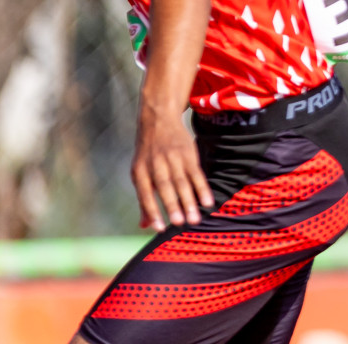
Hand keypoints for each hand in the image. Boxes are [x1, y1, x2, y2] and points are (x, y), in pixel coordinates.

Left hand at [131, 106, 213, 231]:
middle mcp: (156, 164)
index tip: (159, 228)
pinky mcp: (188, 153)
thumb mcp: (139, 172)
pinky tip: (208, 201)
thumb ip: (143, 199)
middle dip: (173, 206)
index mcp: (140, 171)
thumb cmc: (148, 153)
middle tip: (180, 223)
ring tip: (195, 218)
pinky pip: (196, 173)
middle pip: (165, 187)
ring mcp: (173, 158)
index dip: (152, 211)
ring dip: (189, 201)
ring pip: (182, 182)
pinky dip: (202, 188)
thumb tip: (144, 226)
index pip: (145, 194)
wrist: (158, 119)